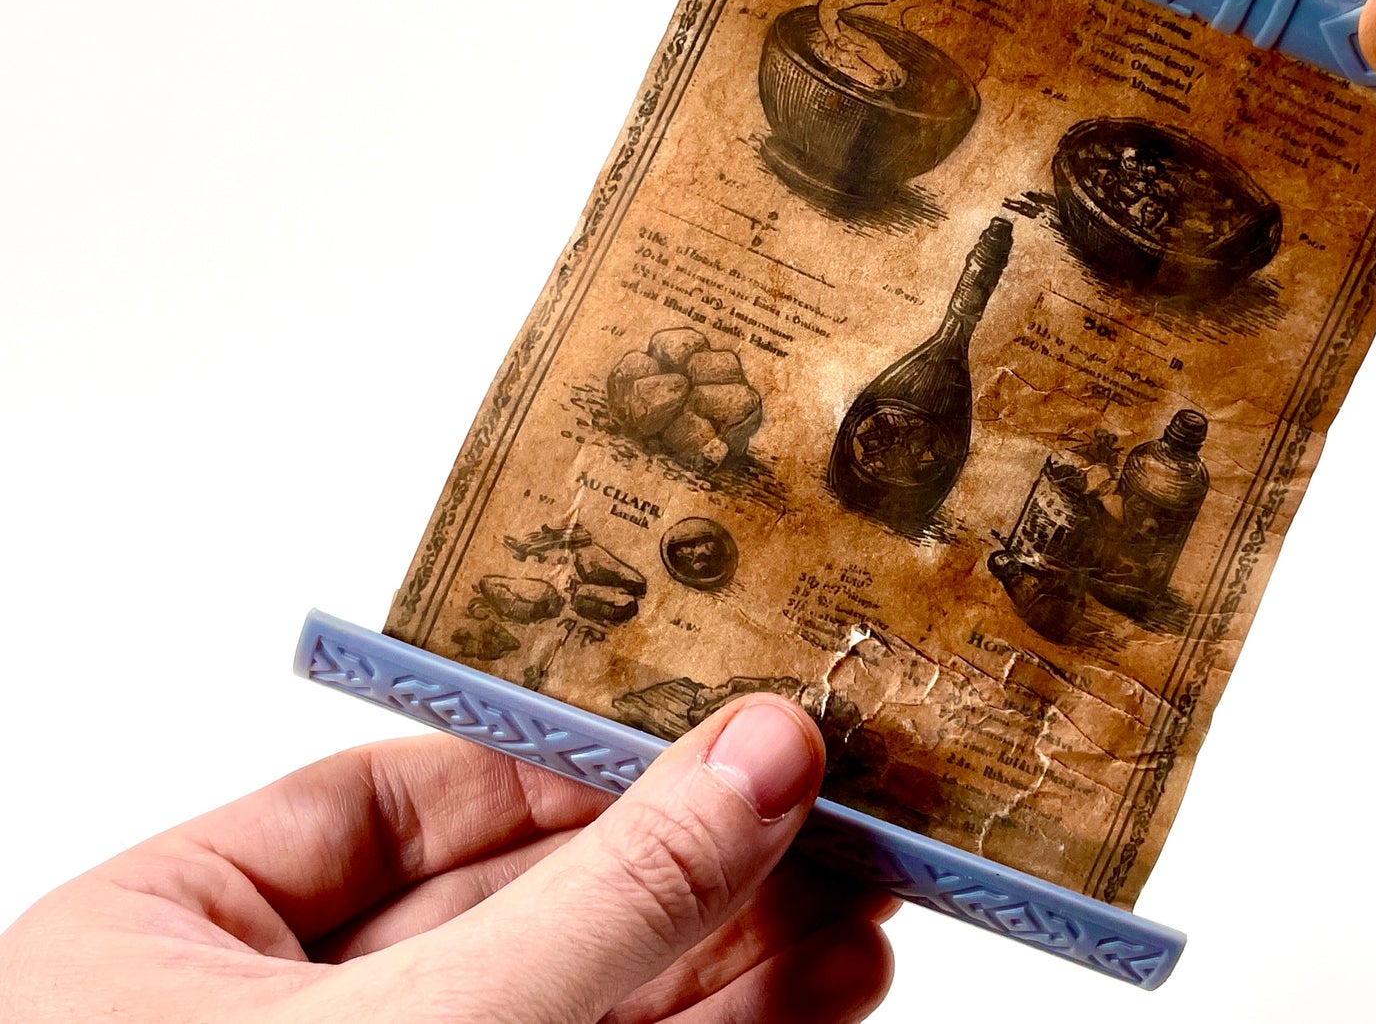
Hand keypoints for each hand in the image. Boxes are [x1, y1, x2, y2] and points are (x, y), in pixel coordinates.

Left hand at [0, 694, 894, 1023]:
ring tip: (861, 917)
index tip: (714, 736)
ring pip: (577, 1013)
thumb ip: (609, 894)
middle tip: (829, 823)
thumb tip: (761, 750)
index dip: (563, 762)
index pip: (384, 805)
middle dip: (687, 870)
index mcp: (158, 953)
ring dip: (732, 967)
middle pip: (510, 907)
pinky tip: (820, 1001)